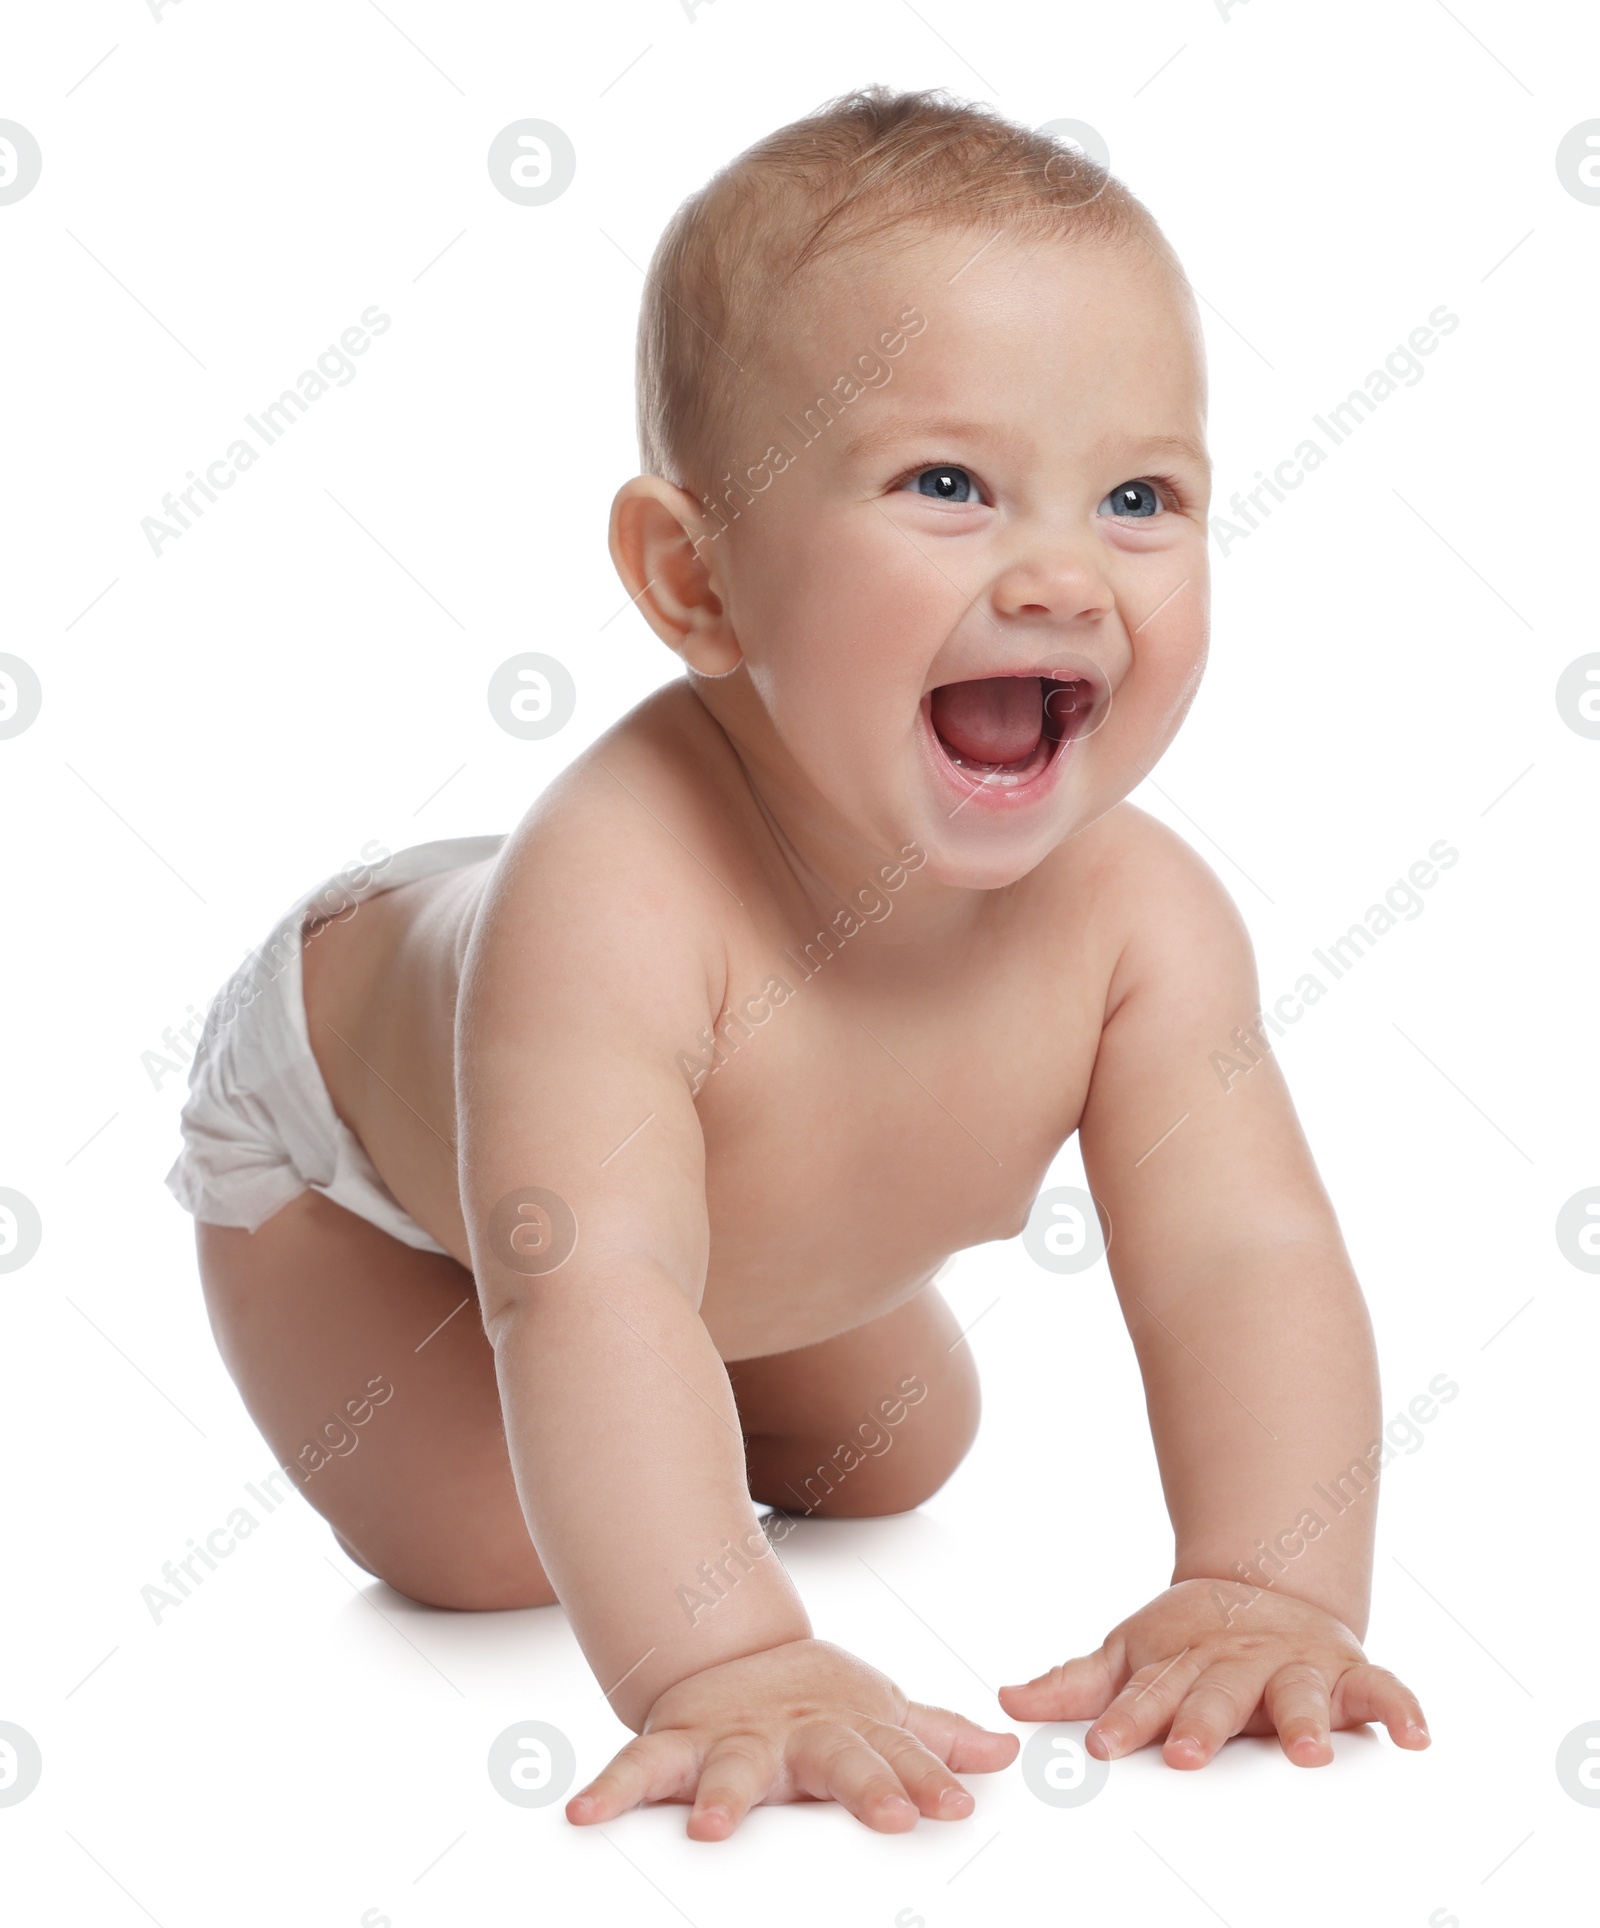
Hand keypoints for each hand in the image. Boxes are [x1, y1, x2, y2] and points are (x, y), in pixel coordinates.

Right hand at [567, 1637, 1019, 1837]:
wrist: (732, 1655)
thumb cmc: (817, 1704)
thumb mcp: (881, 1713)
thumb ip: (935, 1739)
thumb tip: (1004, 1754)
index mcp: (849, 1730)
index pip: (898, 1758)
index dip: (927, 1781)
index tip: (954, 1808)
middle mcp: (795, 1735)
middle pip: (835, 1759)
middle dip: (863, 1786)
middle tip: (889, 1817)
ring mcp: (734, 1740)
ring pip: (733, 1767)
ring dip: (724, 1798)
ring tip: (709, 1829)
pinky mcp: (676, 1745)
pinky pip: (638, 1768)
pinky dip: (610, 1789)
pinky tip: (583, 1814)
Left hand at [998, 1580, 1430, 1768]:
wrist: (1265, 1587)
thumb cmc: (1191, 1641)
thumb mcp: (1131, 1656)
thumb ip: (1076, 1685)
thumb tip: (1008, 1698)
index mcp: (1182, 1664)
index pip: (1148, 1695)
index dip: (1125, 1719)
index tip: (1102, 1745)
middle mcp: (1239, 1665)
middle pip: (1219, 1696)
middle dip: (1203, 1724)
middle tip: (1189, 1753)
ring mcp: (1295, 1666)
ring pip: (1300, 1693)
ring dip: (1303, 1720)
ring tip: (1306, 1751)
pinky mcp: (1349, 1672)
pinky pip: (1383, 1690)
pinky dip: (1401, 1710)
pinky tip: (1415, 1738)